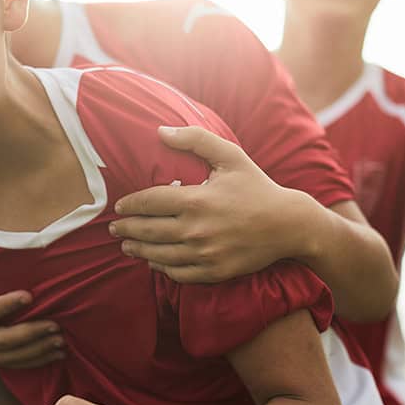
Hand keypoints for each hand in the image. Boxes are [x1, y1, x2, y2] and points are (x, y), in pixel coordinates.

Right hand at [0, 264, 65, 369]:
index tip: (29, 295)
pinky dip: (37, 360)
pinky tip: (56, 353)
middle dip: (30, 334)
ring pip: (12, 357)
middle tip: (54, 325)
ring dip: (38, 350)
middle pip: (3, 341)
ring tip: (61, 340)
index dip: (4, 305)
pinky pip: (16, 366)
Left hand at [110, 126, 311, 283]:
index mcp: (196, 200)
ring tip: (126, 245)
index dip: (130, 205)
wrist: (290, 226)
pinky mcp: (214, 271)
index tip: (119, 206)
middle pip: (148, 231)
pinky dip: (161, 268)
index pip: (150, 202)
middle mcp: (196, 229)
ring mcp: (205, 253)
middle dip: (126, 229)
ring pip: (159, 255)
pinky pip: (179, 273)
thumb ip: (195, 139)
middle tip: (114, 228)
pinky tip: (153, 262)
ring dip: (138, 250)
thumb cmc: (258, 187)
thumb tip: (161, 131)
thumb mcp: (230, 156)